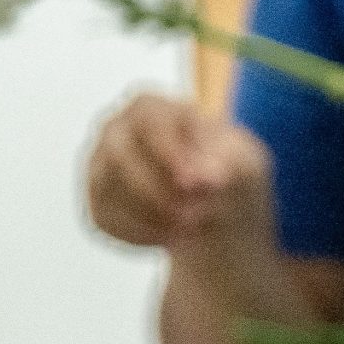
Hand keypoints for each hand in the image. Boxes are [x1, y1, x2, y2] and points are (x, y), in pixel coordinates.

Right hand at [86, 93, 273, 252]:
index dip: (170, 154)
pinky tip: (172, 236)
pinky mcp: (98, 202)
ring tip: (193, 229)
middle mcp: (116, 130)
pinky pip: (106, 220)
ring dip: (153, 217)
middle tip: (195, 218)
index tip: (195, 186)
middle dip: (157, 192)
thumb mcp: (245, 163)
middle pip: (119, 156)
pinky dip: (142, 234)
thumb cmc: (230, 172)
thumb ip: (229, 163)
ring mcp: (101, 165)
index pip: (150, 122)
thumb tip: (202, 178)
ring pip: (108, 192)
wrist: (217, 206)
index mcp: (151, 108)